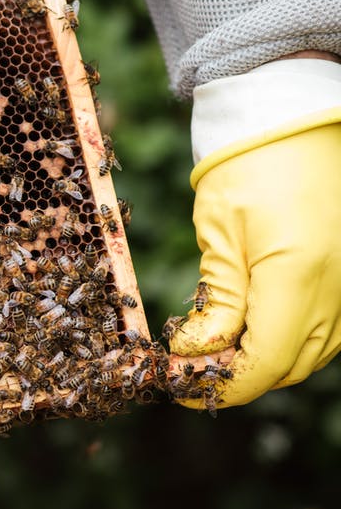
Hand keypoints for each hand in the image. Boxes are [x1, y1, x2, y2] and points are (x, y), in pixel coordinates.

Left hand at [169, 123, 340, 407]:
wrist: (290, 120)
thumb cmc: (246, 167)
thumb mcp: (219, 236)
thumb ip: (215, 302)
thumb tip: (195, 354)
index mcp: (299, 274)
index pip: (266, 362)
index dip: (223, 384)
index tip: (182, 387)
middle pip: (291, 364)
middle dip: (239, 375)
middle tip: (190, 369)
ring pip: (314, 352)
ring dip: (267, 360)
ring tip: (216, 350)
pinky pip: (331, 328)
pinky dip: (293, 338)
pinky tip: (255, 328)